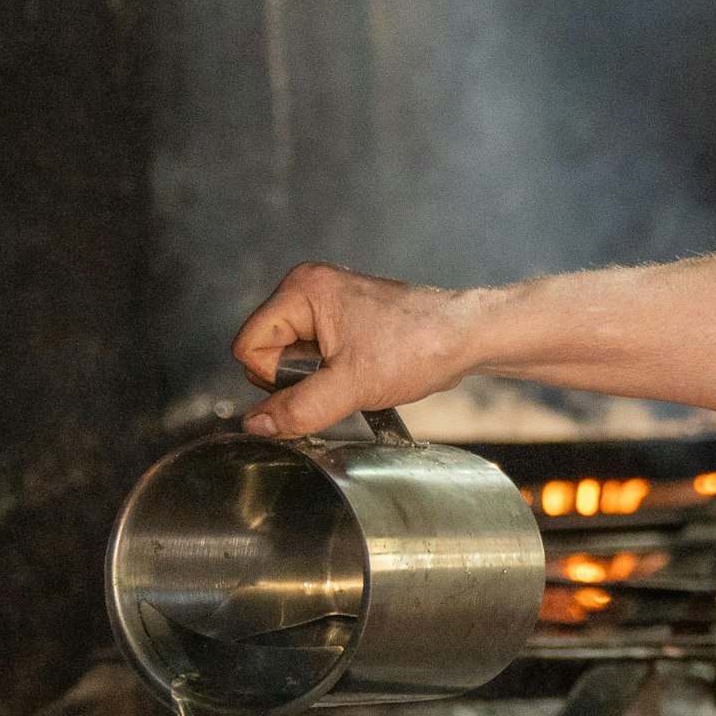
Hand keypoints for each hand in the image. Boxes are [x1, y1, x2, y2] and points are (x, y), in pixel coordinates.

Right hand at [233, 262, 475, 436]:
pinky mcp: (343, 323)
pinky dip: (333, 376)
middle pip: (267, 354)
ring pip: (292, 361)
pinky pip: (315, 359)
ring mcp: (326, 306)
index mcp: (302, 290)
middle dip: (300, 378)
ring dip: (319, 380)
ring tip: (358, 372)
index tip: (320, 377)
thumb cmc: (418, 346)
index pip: (249, 347)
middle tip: (344, 375)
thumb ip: (298, 408)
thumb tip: (255, 425)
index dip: (276, 376)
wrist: (466, 339)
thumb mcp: (351, 386)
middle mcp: (308, 290)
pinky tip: (363, 372)